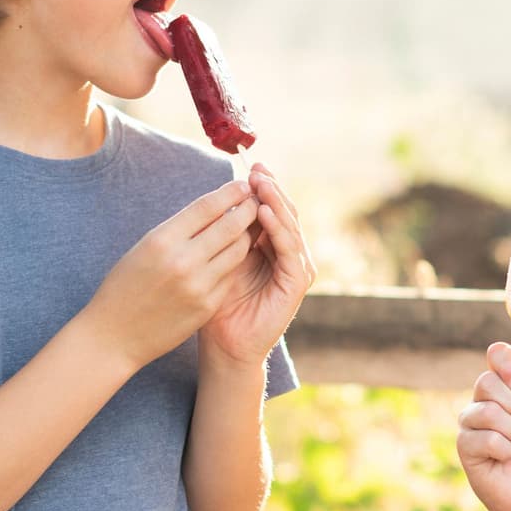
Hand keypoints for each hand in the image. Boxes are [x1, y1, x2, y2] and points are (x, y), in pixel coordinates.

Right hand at [89, 180, 260, 367]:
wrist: (114, 336)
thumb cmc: (126, 286)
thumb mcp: (144, 248)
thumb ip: (179, 229)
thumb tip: (215, 206)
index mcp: (162, 240)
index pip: (207, 206)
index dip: (230, 192)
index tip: (242, 184)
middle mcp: (182, 261)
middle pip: (231, 225)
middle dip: (248, 209)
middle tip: (256, 201)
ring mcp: (198, 286)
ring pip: (238, 250)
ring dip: (246, 235)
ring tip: (248, 226)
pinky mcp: (208, 306)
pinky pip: (232, 275)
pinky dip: (235, 262)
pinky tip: (235, 255)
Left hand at [202, 164, 315, 366]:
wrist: (224, 345)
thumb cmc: (214, 304)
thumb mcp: (216, 259)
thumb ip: (224, 232)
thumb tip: (220, 195)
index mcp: (268, 246)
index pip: (271, 208)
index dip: (263, 187)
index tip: (250, 165)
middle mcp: (286, 254)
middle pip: (285, 212)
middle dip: (272, 189)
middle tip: (258, 169)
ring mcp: (295, 269)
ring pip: (289, 226)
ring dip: (276, 203)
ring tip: (261, 184)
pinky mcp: (296, 284)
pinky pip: (289, 250)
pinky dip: (278, 230)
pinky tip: (264, 214)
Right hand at [456, 340, 510, 510]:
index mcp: (503, 389)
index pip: (495, 356)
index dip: (504, 362)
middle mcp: (482, 402)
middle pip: (486, 381)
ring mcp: (470, 424)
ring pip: (487, 411)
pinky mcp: (464, 446)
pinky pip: (484, 437)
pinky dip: (503, 449)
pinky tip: (504, 460)